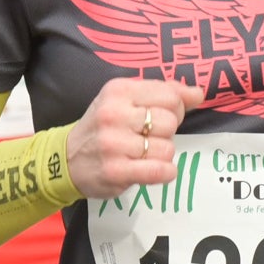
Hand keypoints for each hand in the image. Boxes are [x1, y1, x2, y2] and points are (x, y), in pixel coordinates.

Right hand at [66, 77, 202, 200]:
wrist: (65, 160)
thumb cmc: (102, 128)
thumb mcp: (125, 100)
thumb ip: (163, 93)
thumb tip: (198, 94)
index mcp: (118, 90)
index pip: (170, 95)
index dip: (176, 109)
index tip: (164, 116)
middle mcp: (114, 114)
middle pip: (170, 122)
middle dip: (168, 133)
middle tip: (150, 138)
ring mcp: (114, 144)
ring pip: (167, 148)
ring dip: (162, 155)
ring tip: (143, 155)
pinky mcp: (116, 171)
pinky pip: (161, 171)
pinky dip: (165, 173)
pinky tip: (152, 170)